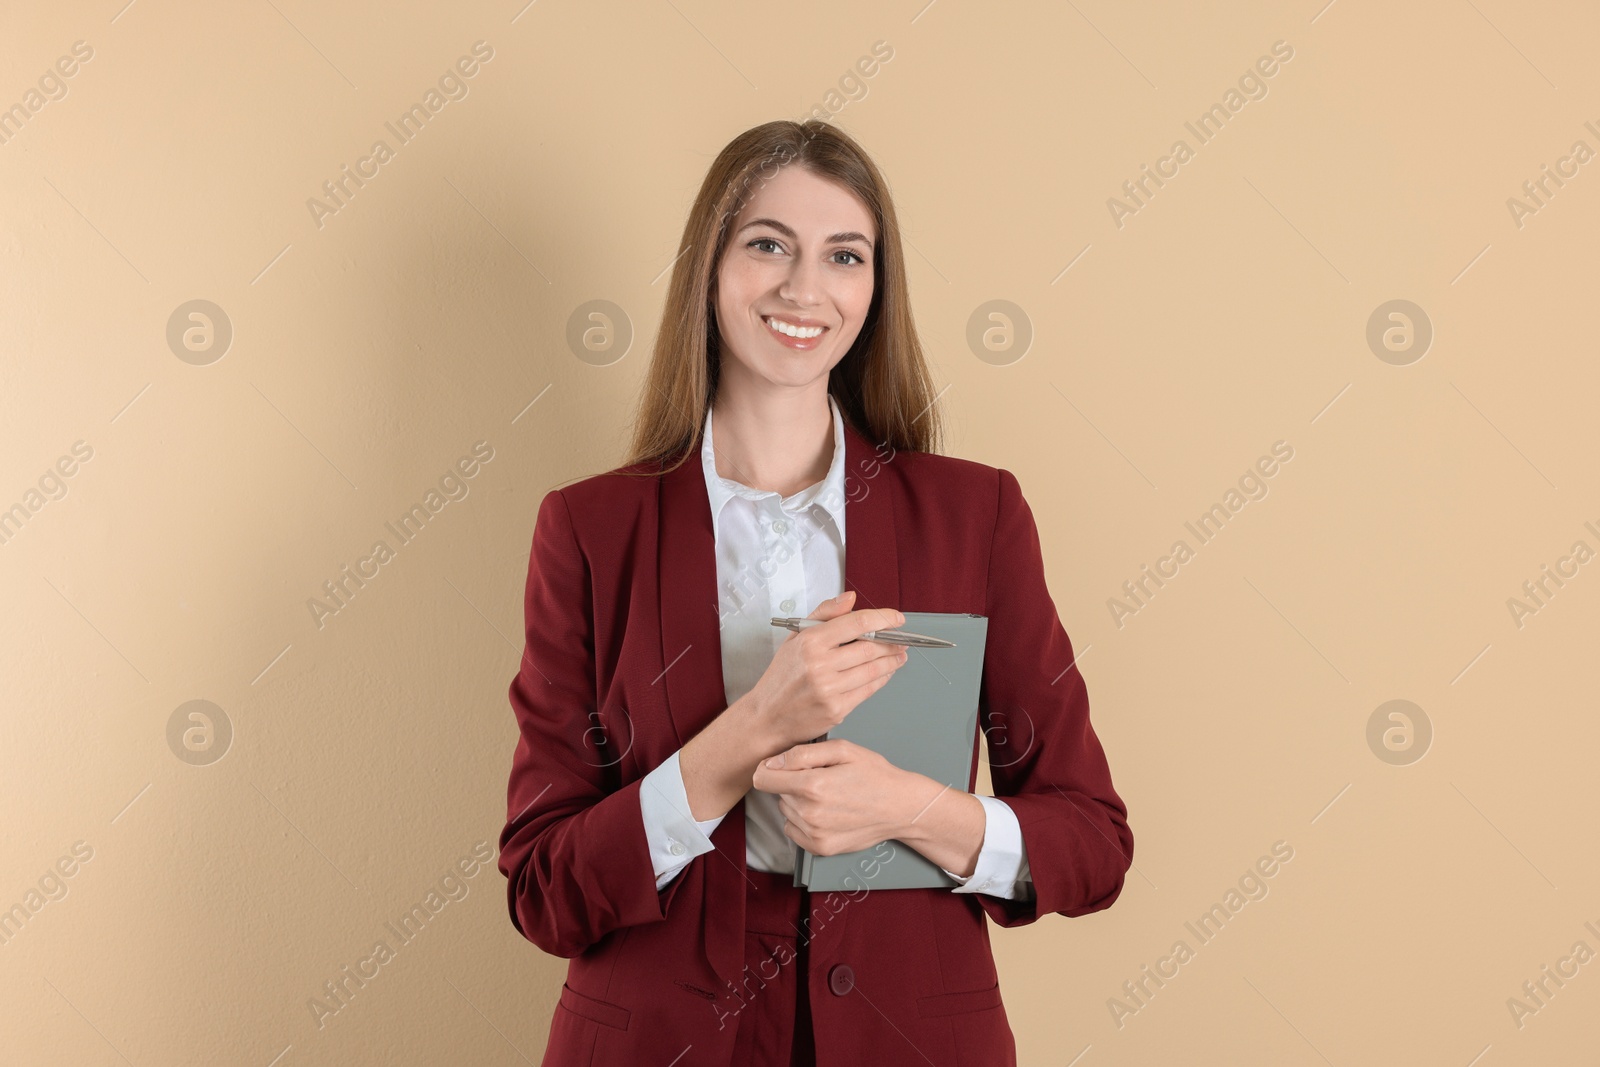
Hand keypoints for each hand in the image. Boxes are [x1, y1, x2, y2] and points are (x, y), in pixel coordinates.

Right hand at [744, 591, 909, 749]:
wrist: (767, 717)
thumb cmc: (781, 678)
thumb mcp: (795, 638)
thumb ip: (823, 614)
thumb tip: (849, 598)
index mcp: (810, 641)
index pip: (856, 623)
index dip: (883, 618)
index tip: (897, 618)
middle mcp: (819, 665)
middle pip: (870, 647)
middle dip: (892, 642)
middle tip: (902, 640)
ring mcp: (828, 689)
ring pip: (873, 670)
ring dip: (892, 661)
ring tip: (899, 655)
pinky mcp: (836, 709)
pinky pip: (868, 690)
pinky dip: (882, 679)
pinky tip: (886, 673)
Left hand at [751, 738, 931, 856]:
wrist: (900, 807)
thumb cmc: (874, 774)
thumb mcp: (842, 749)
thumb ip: (802, 753)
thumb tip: (772, 763)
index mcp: (812, 785)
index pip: (762, 779)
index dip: (768, 769)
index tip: (780, 767)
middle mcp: (809, 813)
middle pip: (776, 794)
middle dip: (791, 784)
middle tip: (822, 779)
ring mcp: (814, 834)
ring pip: (786, 811)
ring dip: (799, 802)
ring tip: (829, 796)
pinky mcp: (820, 848)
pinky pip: (793, 830)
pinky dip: (803, 821)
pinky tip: (826, 812)